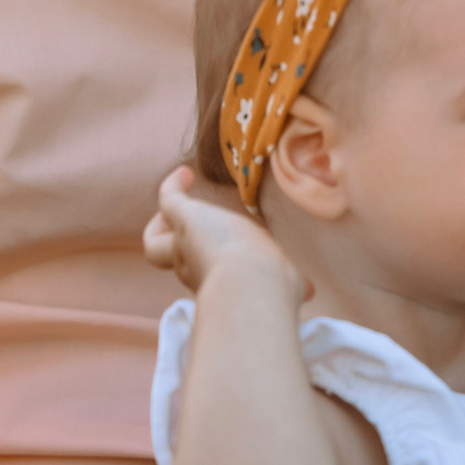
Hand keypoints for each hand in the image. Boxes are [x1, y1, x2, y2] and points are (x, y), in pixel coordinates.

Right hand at [143, 166, 300, 299]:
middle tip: (177, 228)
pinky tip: (185, 173)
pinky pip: (168, 200)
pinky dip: (172, 186)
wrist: (250, 283)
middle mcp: (193, 269)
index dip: (202, 263)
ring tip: (175, 200)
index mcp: (216, 282)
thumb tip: (309, 290)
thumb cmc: (268, 286)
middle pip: (168, 261)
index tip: (214, 254)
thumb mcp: (282, 278)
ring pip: (155, 244)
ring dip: (162, 223)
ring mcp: (185, 245)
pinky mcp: (185, 219)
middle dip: (173, 245)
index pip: (202, 273)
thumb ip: (290, 281)